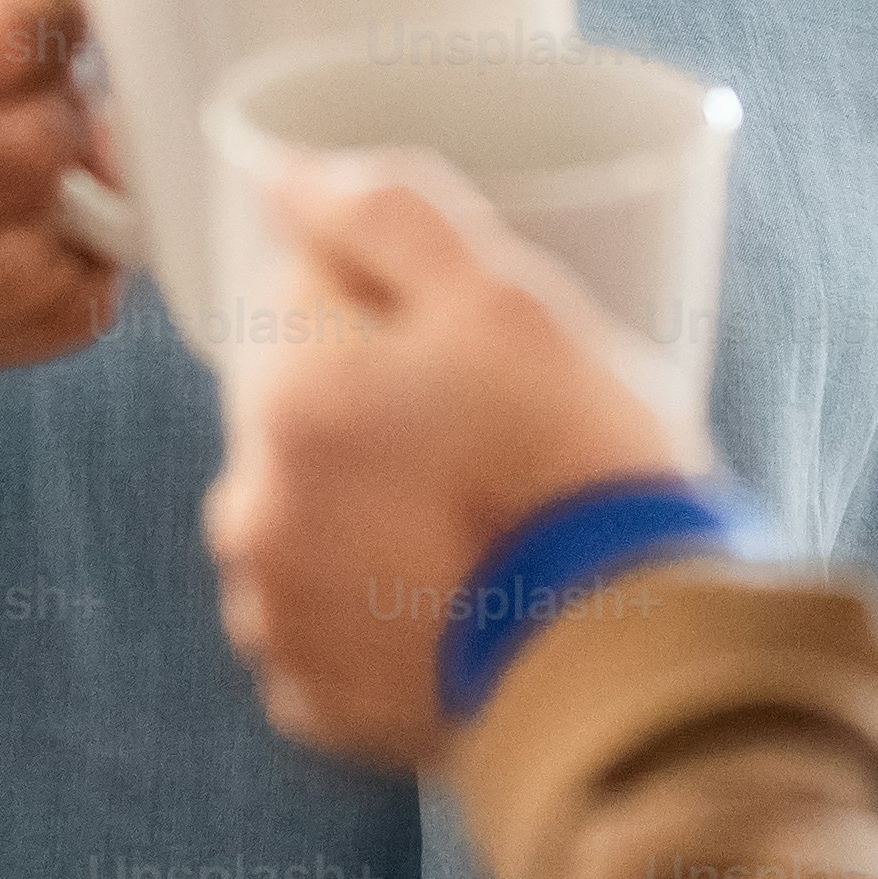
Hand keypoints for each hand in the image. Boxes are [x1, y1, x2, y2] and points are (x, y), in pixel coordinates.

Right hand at [0, 0, 123, 373]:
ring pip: (55, 214)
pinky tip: (40, 225)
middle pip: (40, 131)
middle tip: (40, 90)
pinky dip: (82, 257)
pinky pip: (70, 300)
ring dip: (78, 177)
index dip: (61, 5)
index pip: (9, 26)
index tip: (53, 7)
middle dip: (63, 98)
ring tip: (41, 154)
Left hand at [203, 152, 694, 767]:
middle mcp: (253, 508)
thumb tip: (288, 180)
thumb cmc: (577, 471)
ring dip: (367, 509)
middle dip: (377, 410)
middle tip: (494, 443)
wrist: (624, 665)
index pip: (312, 296)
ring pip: (309, 515)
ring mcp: (276, 613)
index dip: (406, 312)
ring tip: (483, 531)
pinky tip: (457, 601)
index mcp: (288, 398)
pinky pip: (327, 620)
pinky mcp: (312, 698)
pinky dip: (375, 607)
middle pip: (305, 410)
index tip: (480, 357)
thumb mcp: (508, 301)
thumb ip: (390, 217)